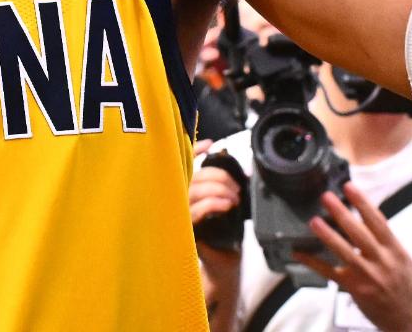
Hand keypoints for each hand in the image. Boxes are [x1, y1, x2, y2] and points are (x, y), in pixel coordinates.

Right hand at [189, 141, 243, 331]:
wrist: (223, 266)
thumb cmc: (223, 236)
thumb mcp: (223, 204)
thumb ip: (219, 185)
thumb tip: (225, 161)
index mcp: (183, 192)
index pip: (183, 165)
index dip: (194, 151)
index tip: (211, 145)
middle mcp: (175, 202)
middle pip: (193, 176)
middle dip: (218, 176)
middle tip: (236, 187)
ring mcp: (178, 216)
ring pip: (194, 191)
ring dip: (219, 189)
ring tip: (234, 197)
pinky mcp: (184, 231)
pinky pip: (196, 211)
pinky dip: (213, 204)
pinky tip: (227, 204)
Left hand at [294, 184, 411, 331]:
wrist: (407, 316)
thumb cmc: (403, 283)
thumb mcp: (402, 258)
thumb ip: (385, 239)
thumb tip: (366, 214)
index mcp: (395, 250)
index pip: (378, 222)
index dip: (363, 203)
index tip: (348, 187)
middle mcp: (382, 261)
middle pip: (360, 233)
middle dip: (342, 214)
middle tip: (326, 197)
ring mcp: (368, 276)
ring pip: (345, 252)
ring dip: (328, 236)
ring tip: (314, 221)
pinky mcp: (355, 289)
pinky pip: (330, 273)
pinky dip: (314, 262)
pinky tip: (300, 253)